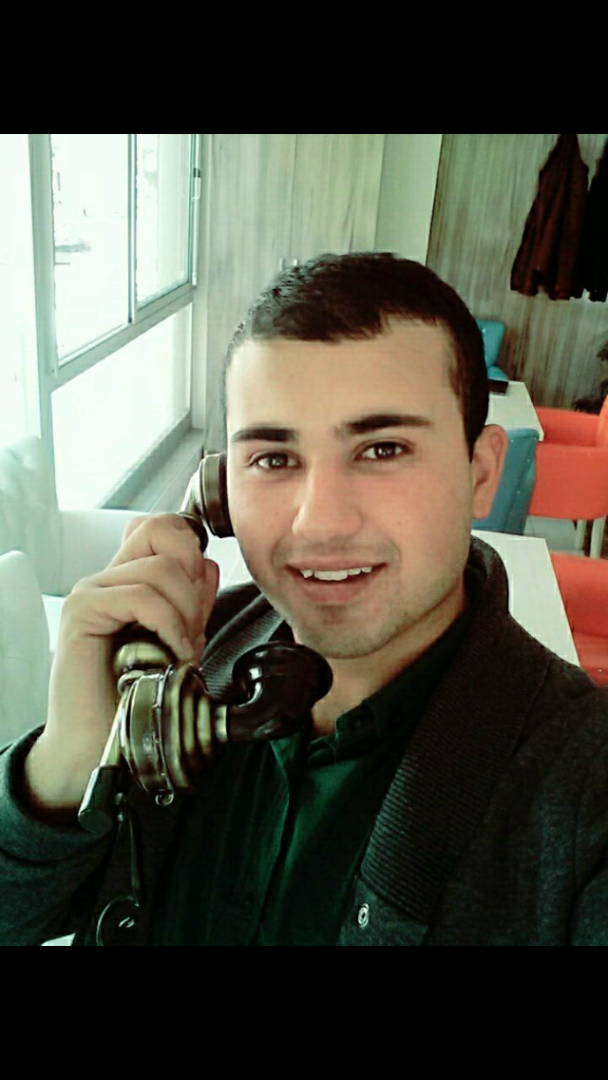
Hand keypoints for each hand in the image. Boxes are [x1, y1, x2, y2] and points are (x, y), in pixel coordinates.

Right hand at [24, 514, 219, 819]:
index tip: (201, 600)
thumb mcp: (178, 642)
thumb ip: (192, 603)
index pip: (163, 525)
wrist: (98, 745)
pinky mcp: (82, 612)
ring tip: (181, 652)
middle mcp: (108, 577)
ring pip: (161, 568)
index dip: (193, 549)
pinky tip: (171, 655)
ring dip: (185, 613)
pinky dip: (168, 626)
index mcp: (129, 579)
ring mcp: (92, 592)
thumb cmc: (135, 697)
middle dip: (193, 577)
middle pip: (162, 529)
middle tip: (192, 625)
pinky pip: (140, 597)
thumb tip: (208, 565)